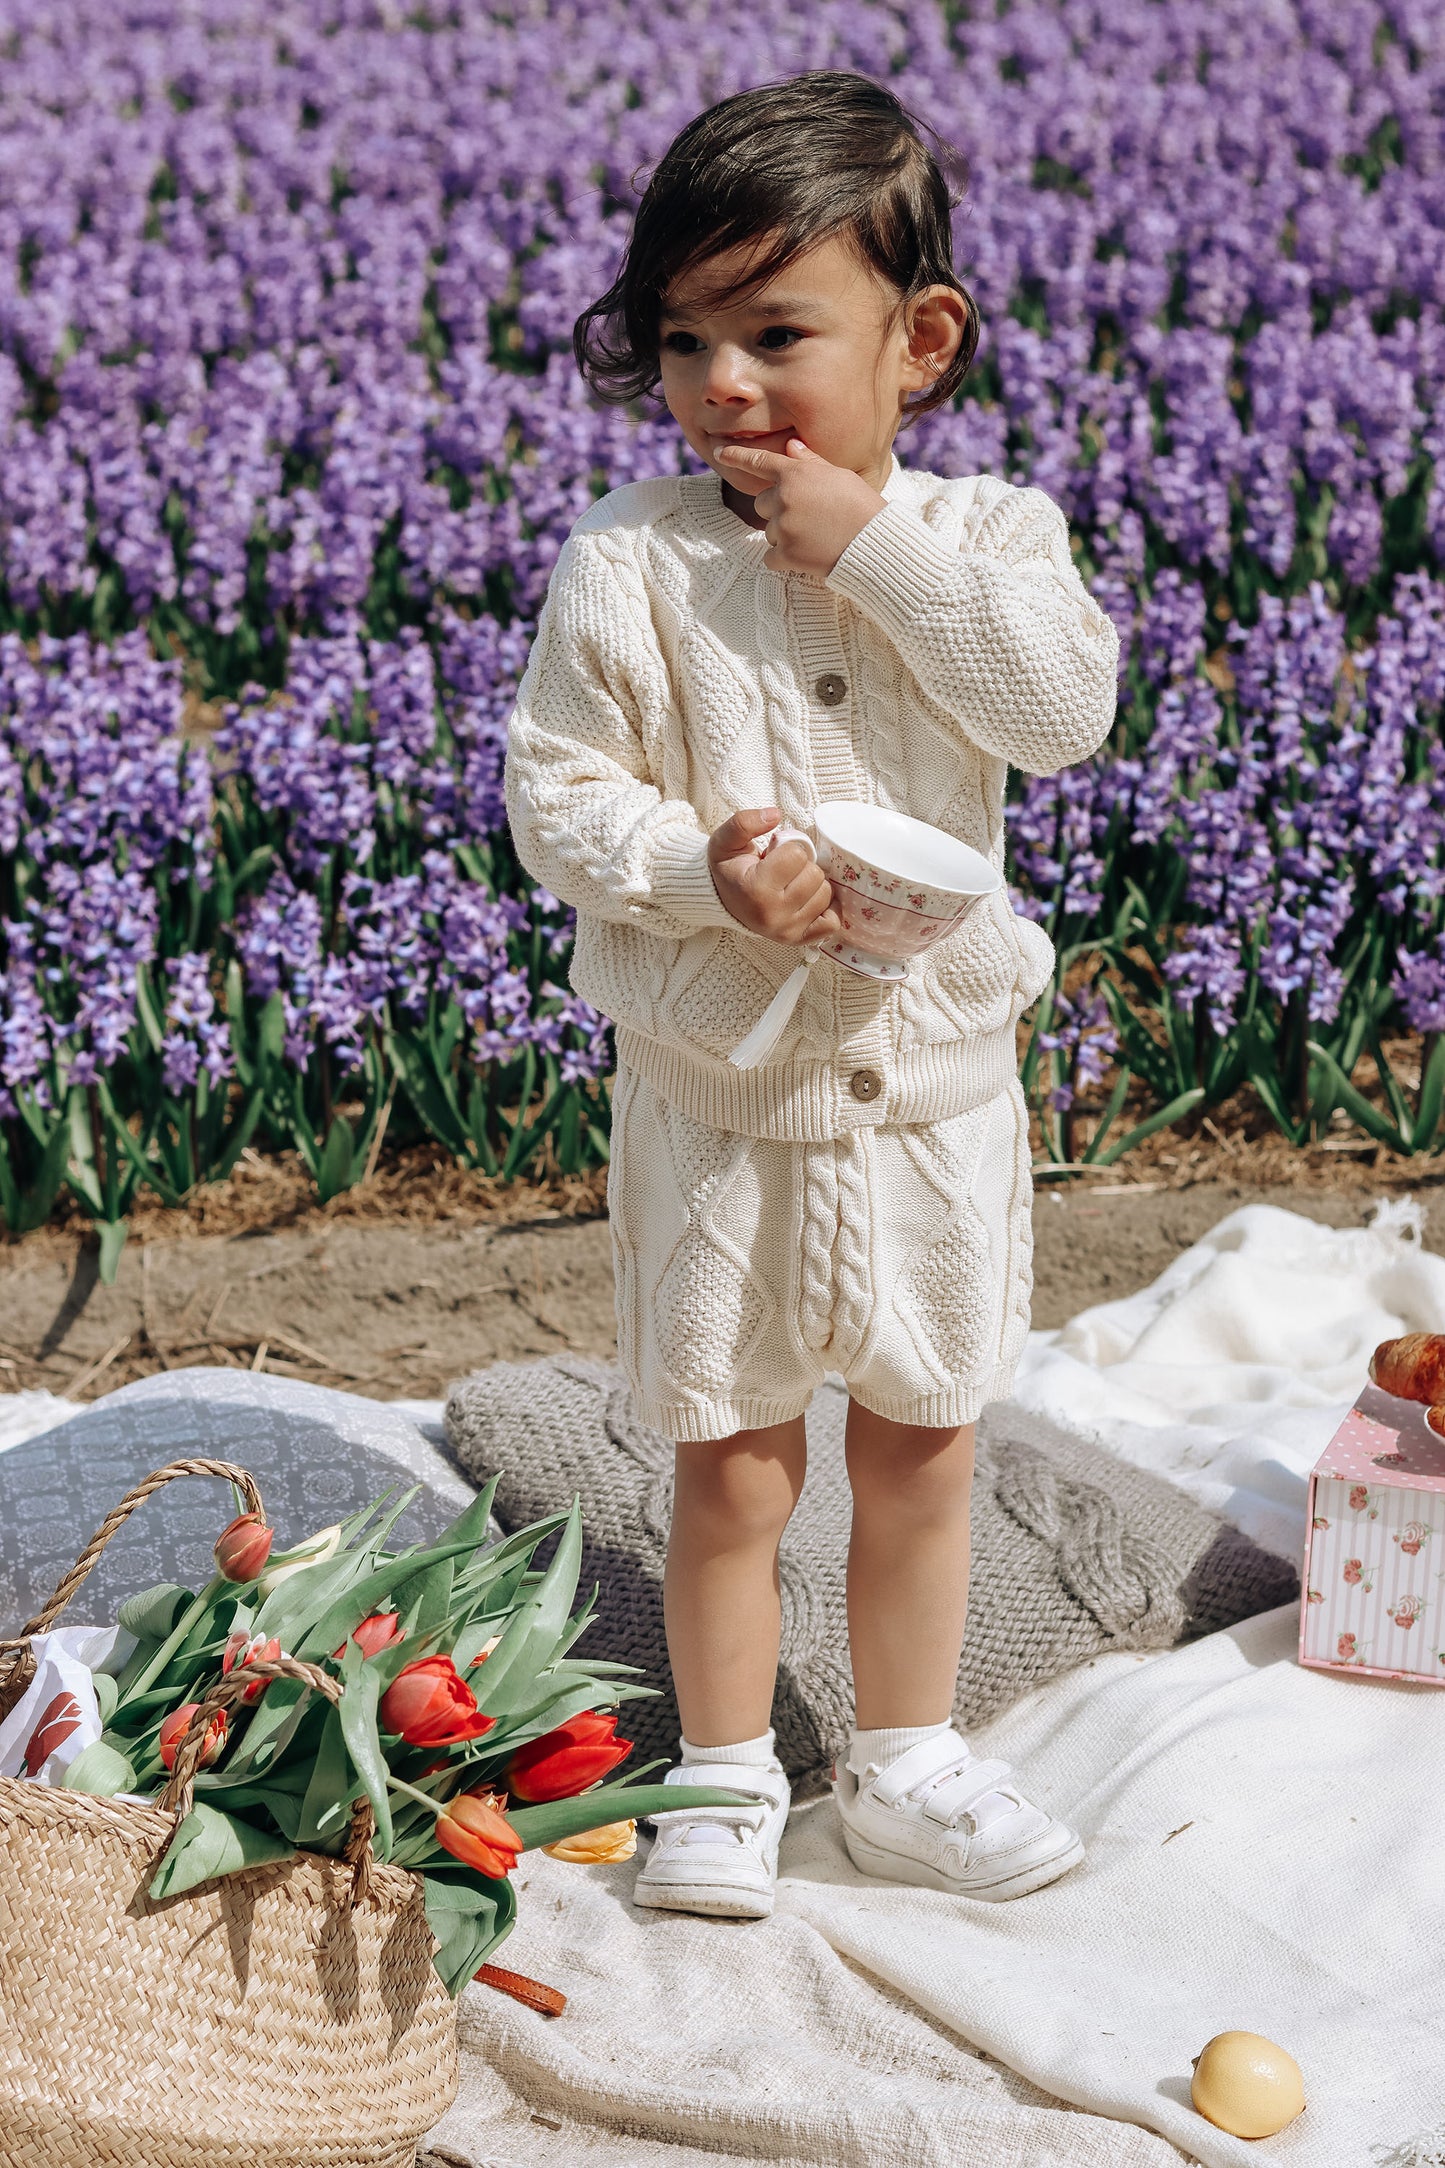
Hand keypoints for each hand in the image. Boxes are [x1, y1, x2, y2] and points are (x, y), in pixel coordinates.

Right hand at [707, 807, 840, 944]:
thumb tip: (775, 814)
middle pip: (815, 875)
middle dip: (801, 867)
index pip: (797, 855)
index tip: (771, 858)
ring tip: (791, 885)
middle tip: (781, 872)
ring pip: (826, 894)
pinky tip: (810, 899)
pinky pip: (832, 922)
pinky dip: (827, 908)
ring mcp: (788, 930)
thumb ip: (745, 822)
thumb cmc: (729, 869)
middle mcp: (773, 915)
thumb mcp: (726, 840)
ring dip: (813, 885)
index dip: (787, 850)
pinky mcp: (799, 939)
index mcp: (756, 890)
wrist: (723, 899)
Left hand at [711, 437, 885, 578]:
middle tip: (808, 518)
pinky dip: (785, 559)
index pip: (759, 462)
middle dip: (778, 510)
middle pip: (762, 504)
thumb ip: (811, 463)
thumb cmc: (862, 506)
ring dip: (785, 535)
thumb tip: (791, 447)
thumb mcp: (839, 476)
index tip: (720, 452)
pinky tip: (808, 555)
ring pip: (770, 532)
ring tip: (816, 536)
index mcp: (796, 474)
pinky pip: (771, 557)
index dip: (737, 456)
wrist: (874, 543)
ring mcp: (783, 527)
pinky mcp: (785, 555)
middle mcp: (784, 498)